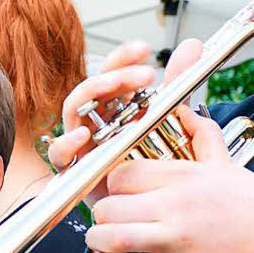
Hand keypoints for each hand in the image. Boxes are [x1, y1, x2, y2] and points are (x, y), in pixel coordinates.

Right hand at [49, 39, 202, 204]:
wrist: (147, 207)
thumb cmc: (149, 162)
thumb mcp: (169, 118)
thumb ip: (178, 82)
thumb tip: (193, 45)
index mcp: (113, 105)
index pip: (111, 71)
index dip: (123, 57)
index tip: (145, 49)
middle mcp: (94, 120)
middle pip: (92, 86)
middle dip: (116, 76)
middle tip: (146, 75)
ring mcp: (81, 142)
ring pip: (73, 109)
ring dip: (91, 94)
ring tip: (114, 89)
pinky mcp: (75, 169)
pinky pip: (60, 153)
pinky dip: (67, 142)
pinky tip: (85, 134)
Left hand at [89, 106, 253, 252]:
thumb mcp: (226, 163)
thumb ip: (201, 134)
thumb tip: (185, 111)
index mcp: (180, 175)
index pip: (120, 174)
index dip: (113, 185)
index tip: (121, 194)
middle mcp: (173, 205)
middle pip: (106, 207)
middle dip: (103, 217)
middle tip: (113, 222)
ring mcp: (174, 239)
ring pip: (112, 239)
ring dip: (104, 245)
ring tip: (113, 246)